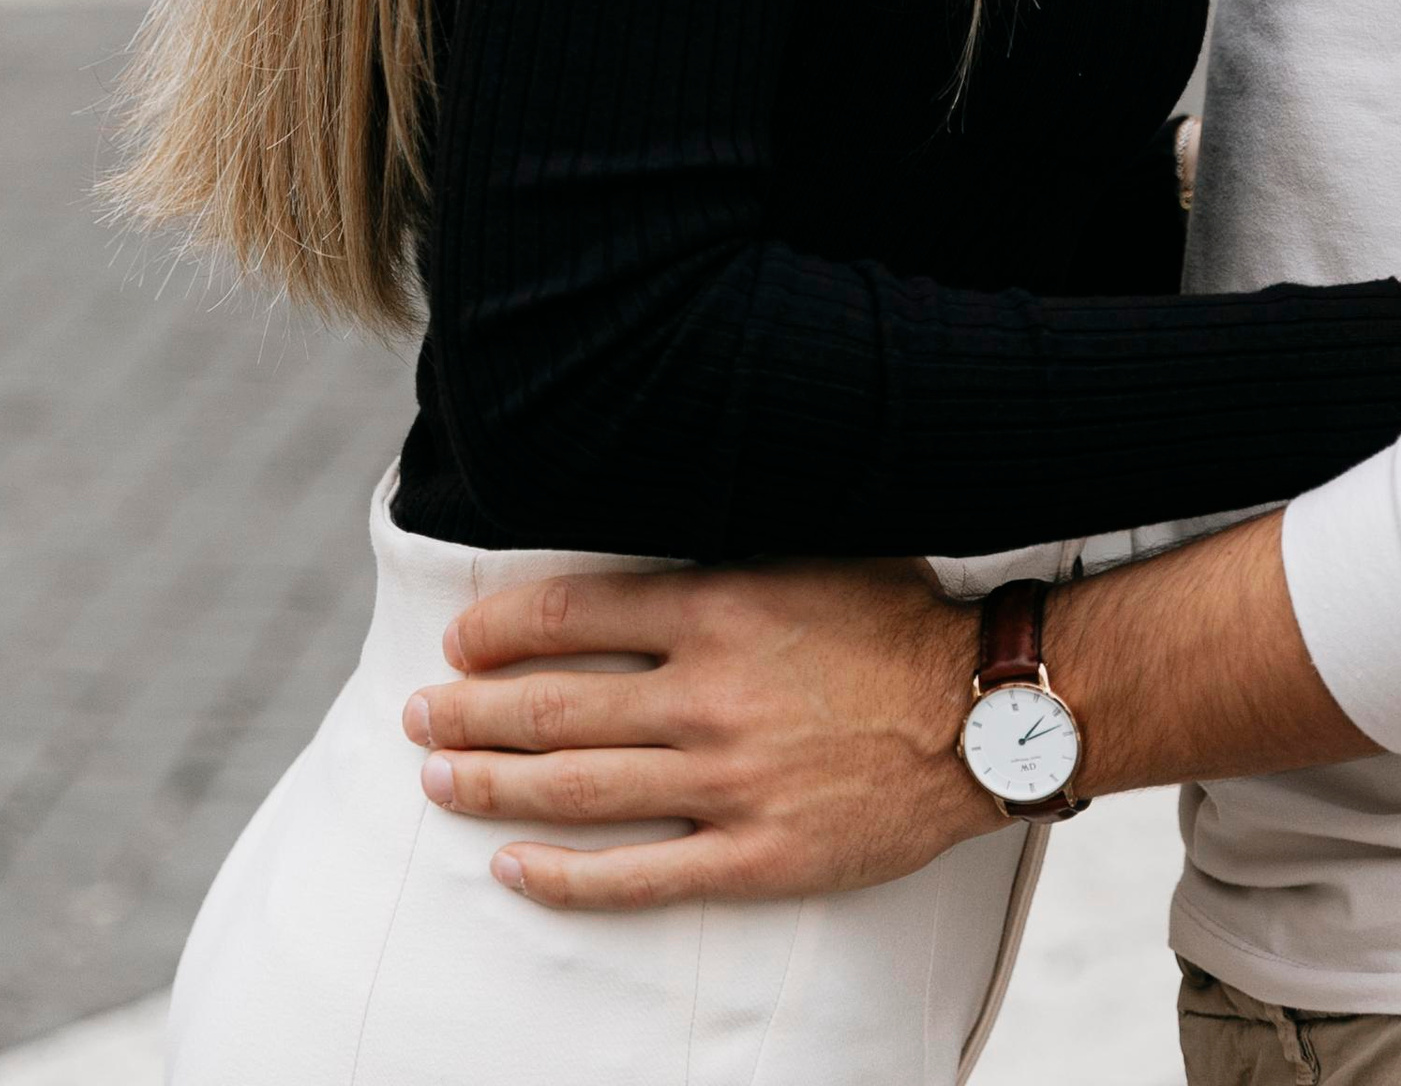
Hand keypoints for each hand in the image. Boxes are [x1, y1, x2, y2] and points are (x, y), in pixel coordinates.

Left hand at [402, 558, 1000, 910]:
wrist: (982, 711)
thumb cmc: (897, 617)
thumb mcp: (812, 548)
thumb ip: (725, 551)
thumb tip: (645, 524)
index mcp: (719, 607)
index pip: (571, 615)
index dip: (498, 631)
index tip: (458, 642)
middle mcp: (708, 694)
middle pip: (553, 708)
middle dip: (469, 715)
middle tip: (418, 718)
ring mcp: (728, 781)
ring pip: (576, 790)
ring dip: (492, 786)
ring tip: (437, 782)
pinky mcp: (757, 854)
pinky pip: (636, 876)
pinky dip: (560, 875)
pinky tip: (511, 866)